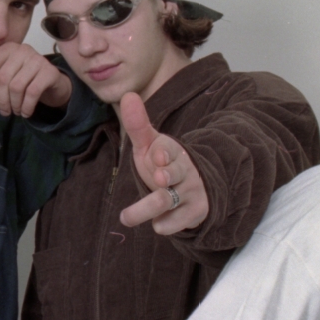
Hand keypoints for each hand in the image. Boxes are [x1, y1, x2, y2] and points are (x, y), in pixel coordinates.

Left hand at [0, 42, 71, 116]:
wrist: (52, 83)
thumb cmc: (24, 80)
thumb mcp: (2, 82)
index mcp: (7, 49)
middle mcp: (22, 50)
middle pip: (2, 78)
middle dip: (1, 100)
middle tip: (4, 112)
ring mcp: (37, 59)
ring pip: (17, 86)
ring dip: (14, 104)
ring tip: (16, 111)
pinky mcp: (49, 71)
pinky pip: (33, 92)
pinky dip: (27, 106)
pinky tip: (25, 112)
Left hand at [115, 93, 207, 234]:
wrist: (194, 188)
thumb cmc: (164, 164)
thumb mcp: (150, 145)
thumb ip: (137, 125)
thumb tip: (128, 95)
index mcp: (174, 151)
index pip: (170, 149)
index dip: (164, 153)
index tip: (157, 156)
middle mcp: (184, 171)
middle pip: (174, 173)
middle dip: (168, 175)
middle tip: (159, 178)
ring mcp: (191, 193)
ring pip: (168, 201)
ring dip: (147, 209)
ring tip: (125, 217)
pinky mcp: (194, 213)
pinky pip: (177, 222)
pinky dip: (164, 224)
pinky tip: (157, 224)